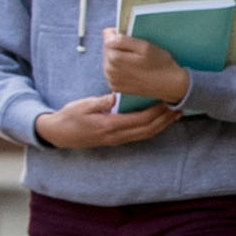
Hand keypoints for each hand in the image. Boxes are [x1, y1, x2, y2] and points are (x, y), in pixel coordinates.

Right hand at [35, 95, 177, 149]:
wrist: (57, 134)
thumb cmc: (68, 118)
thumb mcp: (82, 105)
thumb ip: (101, 101)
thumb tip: (118, 96)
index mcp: (109, 125)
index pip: (140, 120)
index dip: (156, 112)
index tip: (166, 102)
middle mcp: (116, 135)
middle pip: (148, 130)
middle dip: (165, 120)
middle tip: (178, 108)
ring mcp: (116, 139)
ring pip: (145, 135)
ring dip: (161, 125)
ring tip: (174, 115)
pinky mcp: (115, 139)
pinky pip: (138, 135)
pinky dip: (151, 128)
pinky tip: (157, 122)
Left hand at [97, 30, 192, 105]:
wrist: (169, 85)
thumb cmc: (160, 63)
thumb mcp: (145, 46)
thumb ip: (122, 39)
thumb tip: (107, 34)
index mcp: (114, 58)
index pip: (107, 38)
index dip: (118, 34)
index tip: (130, 36)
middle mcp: (109, 70)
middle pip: (107, 49)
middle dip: (118, 46)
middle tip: (135, 50)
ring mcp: (111, 80)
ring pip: (108, 60)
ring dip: (118, 57)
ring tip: (134, 60)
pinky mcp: (115, 86)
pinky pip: (111, 71)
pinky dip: (119, 68)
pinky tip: (131, 69)